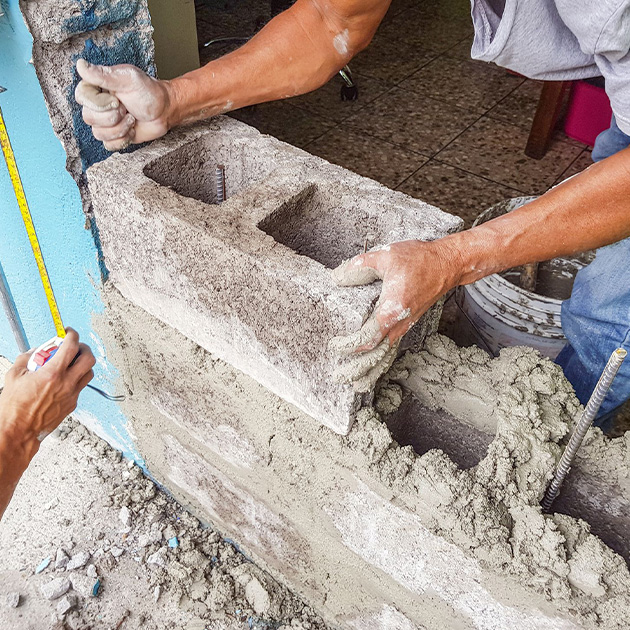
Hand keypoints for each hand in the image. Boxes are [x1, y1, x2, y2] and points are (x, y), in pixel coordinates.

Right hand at [0, 329, 95, 444]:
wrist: (18, 431)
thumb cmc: (14, 407)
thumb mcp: (14, 376)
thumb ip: (27, 358)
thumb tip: (35, 351)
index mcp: (53, 373)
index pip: (72, 346)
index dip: (72, 335)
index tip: (68, 332)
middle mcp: (67, 383)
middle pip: (89, 358)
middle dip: (83, 348)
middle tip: (74, 346)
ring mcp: (72, 395)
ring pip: (89, 373)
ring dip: (83, 364)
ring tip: (70, 362)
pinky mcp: (72, 404)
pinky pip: (80, 387)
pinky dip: (75, 379)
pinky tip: (63, 380)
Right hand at [75, 59, 171, 150]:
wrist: (164, 111)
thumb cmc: (149, 92)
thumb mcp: (128, 78)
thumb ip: (103, 74)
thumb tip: (80, 65)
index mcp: (96, 88)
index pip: (82, 98)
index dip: (100, 104)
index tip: (118, 101)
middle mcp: (96, 105)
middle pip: (89, 118)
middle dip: (113, 116)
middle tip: (127, 109)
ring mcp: (104, 123)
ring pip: (98, 133)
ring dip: (120, 128)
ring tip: (132, 118)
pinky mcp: (113, 137)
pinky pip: (108, 145)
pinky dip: (123, 140)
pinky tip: (132, 130)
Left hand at [329, 239, 460, 390]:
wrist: (447, 265)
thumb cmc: (419, 260)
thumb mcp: (385, 257)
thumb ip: (359, 267)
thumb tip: (337, 278)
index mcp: (392, 311)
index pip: (368, 338)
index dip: (350, 345)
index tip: (334, 345)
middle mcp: (399, 324)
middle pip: (377, 356)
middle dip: (357, 369)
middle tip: (338, 377)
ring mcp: (404, 327)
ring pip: (386, 357)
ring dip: (370, 372)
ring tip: (355, 385)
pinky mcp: (406, 325)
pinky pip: (392, 350)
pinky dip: (381, 364)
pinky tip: (372, 370)